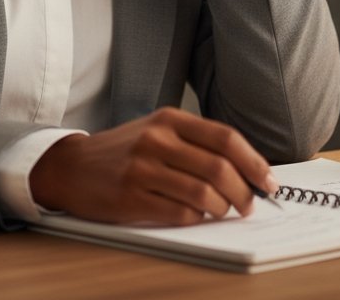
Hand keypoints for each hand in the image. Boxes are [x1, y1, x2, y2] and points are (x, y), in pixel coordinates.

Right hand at [29, 107, 278, 225]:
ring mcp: (142, 168)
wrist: (72, 166)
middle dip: (244, 191)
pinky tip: (197, 217)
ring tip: (224, 212)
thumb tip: (245, 167)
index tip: (268, 181)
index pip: (225, 138)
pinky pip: (179, 214)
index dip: (253, 162)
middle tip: (250, 204)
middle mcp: (157, 140)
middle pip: (219, 168)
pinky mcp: (131, 198)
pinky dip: (197, 220)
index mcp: (169, 119)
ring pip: (203, 194)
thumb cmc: (123, 150)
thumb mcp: (157, 130)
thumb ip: (195, 143)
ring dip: (223, 209)